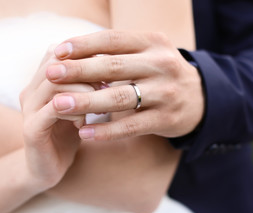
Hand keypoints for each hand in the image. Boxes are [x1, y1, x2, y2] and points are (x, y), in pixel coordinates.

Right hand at [20, 48, 94, 186]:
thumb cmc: (69, 133)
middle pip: (57, 64)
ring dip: (83, 92)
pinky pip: (54, 109)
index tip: (107, 72)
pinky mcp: (31, 129)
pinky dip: (75, 112)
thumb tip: (112, 65)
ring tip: (97, 108)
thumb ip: (88, 85)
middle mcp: (31, 90)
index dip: (85, 57)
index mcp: (40, 82)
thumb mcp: (80, 106)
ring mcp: (28, 109)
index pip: (59, 52)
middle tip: (106, 88)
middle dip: (88, 73)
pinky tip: (84, 122)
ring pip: (55, 84)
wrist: (48, 169)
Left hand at [47, 30, 203, 140]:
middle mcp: (162, 65)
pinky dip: (107, 130)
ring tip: (58, 106)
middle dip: (79, 71)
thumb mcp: (149, 54)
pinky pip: (132, 126)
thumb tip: (73, 55)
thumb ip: (119, 52)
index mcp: (154, 43)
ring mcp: (166, 93)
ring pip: (120, 97)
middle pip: (114, 67)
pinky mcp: (167, 119)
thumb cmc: (162, 74)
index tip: (58, 51)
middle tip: (50, 74)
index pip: (113, 40)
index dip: (84, 44)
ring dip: (87, 102)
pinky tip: (84, 133)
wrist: (201, 98)